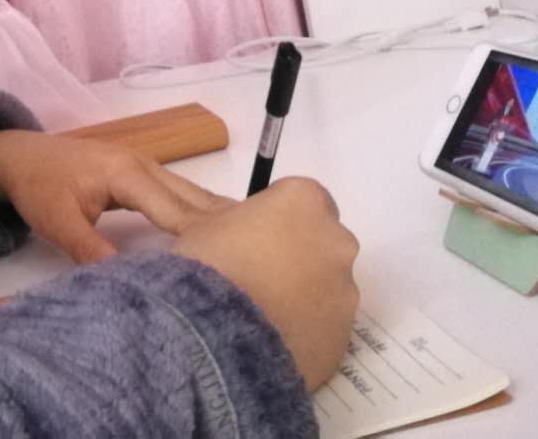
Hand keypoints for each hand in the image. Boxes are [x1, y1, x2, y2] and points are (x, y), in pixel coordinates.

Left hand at [0, 129, 233, 263]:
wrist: (18, 157)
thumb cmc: (38, 187)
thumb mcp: (58, 223)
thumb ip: (91, 251)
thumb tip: (128, 282)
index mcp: (127, 173)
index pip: (176, 208)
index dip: (203, 234)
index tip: (234, 258)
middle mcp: (144, 165)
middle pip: (193, 196)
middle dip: (224, 222)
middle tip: (262, 253)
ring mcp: (144, 167)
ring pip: (190, 192)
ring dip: (217, 215)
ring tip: (252, 243)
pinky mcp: (140, 174)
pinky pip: (179, 193)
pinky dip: (200, 210)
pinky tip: (217, 229)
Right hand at [173, 177, 358, 388]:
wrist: (219, 335)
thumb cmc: (211, 264)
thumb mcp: (202, 225)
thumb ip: (218, 213)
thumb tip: (192, 203)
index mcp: (306, 201)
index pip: (299, 198)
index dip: (274, 217)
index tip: (250, 235)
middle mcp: (337, 240)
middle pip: (320, 241)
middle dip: (295, 254)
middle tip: (254, 274)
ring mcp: (346, 290)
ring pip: (326, 286)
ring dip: (302, 294)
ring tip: (259, 315)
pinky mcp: (344, 335)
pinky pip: (324, 325)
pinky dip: (305, 329)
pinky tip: (271, 340)